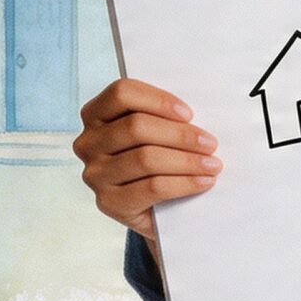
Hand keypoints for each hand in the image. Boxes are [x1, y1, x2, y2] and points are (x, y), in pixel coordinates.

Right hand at [72, 78, 224, 257]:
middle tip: (210, 143)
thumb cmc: (157, 159)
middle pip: (136, 127)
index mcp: (95, 114)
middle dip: (180, 135)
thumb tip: (197, 114)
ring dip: (187, 161)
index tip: (189, 114)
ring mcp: (95, 174)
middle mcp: (88, 143)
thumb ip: (164, 117)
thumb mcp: (154, 132)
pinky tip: (203, 182)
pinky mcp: (108, 202)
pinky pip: (152, 188)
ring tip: (212, 164)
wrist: (153, 207)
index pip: (121, 93)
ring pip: (145, 158)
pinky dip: (183, 183)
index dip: (158, 100)